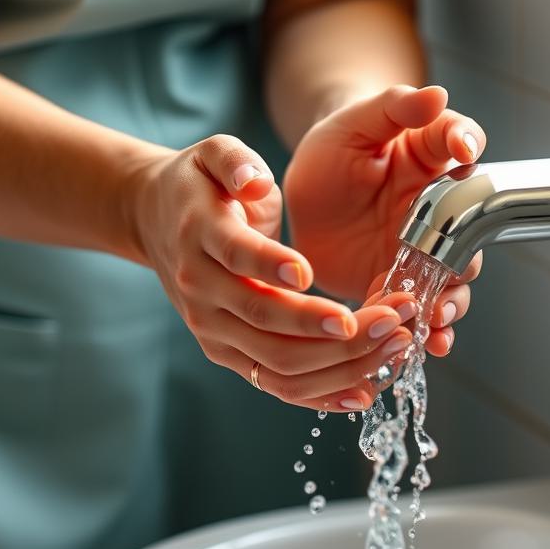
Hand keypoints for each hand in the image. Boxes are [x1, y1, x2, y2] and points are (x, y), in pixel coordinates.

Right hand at [133, 133, 415, 412]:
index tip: (312, 274)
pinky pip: (275, 385)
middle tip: (392, 318)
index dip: (271, 267)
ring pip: (278, 362)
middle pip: (265, 320)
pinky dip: (321, 394)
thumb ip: (235, 160)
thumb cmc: (200, 185)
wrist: (154, 220)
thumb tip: (254, 182)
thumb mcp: (212, 154)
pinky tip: (365, 391)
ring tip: (395, 345)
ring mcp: (210, 328)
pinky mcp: (225, 353)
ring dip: (340, 364)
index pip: (236, 256)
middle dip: (332, 328)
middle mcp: (200, 289)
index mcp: (199, 235)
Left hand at [283, 85, 483, 357]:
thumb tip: (435, 92)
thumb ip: (392, 108)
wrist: (309, 189)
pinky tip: (421, 344)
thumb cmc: (338, 145)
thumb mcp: (355, 122)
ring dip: (449, 301)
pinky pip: (417, 311)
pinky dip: (422, 331)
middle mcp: (439, 208)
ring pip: (451, 280)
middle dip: (465, 253)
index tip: (462, 151)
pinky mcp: (398, 283)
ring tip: (435, 317)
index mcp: (430, 156)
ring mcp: (424, 249)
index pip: (460, 142)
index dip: (465, 145)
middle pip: (469, 231)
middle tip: (454, 267)